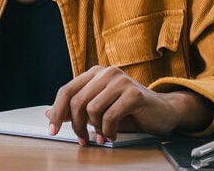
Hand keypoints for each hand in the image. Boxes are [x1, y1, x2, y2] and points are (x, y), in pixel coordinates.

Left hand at [46, 66, 212, 144]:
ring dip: (95, 130)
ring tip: (102, 137)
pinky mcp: (133, 93)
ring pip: (92, 109)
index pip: (66, 91)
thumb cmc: (130, 110)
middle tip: (82, 140)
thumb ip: (76, 110)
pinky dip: (108, 131)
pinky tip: (112, 136)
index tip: (52, 130)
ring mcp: (120, 80)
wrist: (164, 111)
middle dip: (76, 125)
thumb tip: (49, 114)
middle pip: (76, 101)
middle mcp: (105, 72)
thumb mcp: (99, 110)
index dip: (57, 112)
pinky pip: (110, 115)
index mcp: (94, 74)